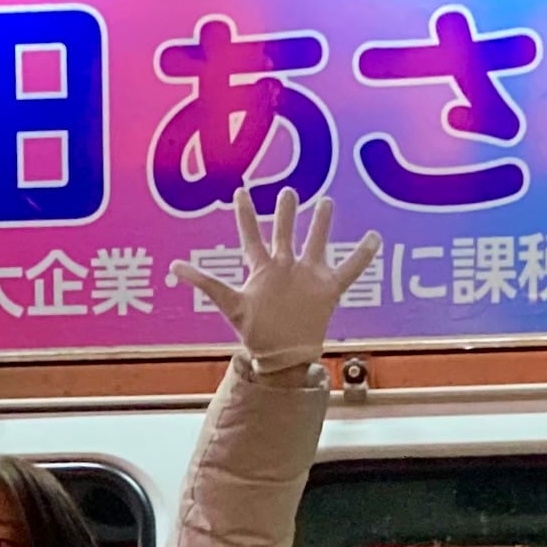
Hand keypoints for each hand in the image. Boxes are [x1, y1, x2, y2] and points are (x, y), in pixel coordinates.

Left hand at [171, 187, 381, 373]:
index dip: (246, 214)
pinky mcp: (328, 289)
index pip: (251, 235)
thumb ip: (204, 283)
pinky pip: (349, 268)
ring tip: (326, 203)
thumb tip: (172, 267)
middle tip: (289, 191)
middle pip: (285, 232)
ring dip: (321, 224)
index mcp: (263, 268)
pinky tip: (375, 237)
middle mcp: (285, 267)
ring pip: (316, 243)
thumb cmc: (255, 332)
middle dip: (287, 212)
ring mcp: (307, 276)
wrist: (281, 356)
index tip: (241, 191)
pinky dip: (363, 254)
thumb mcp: (229, 304)